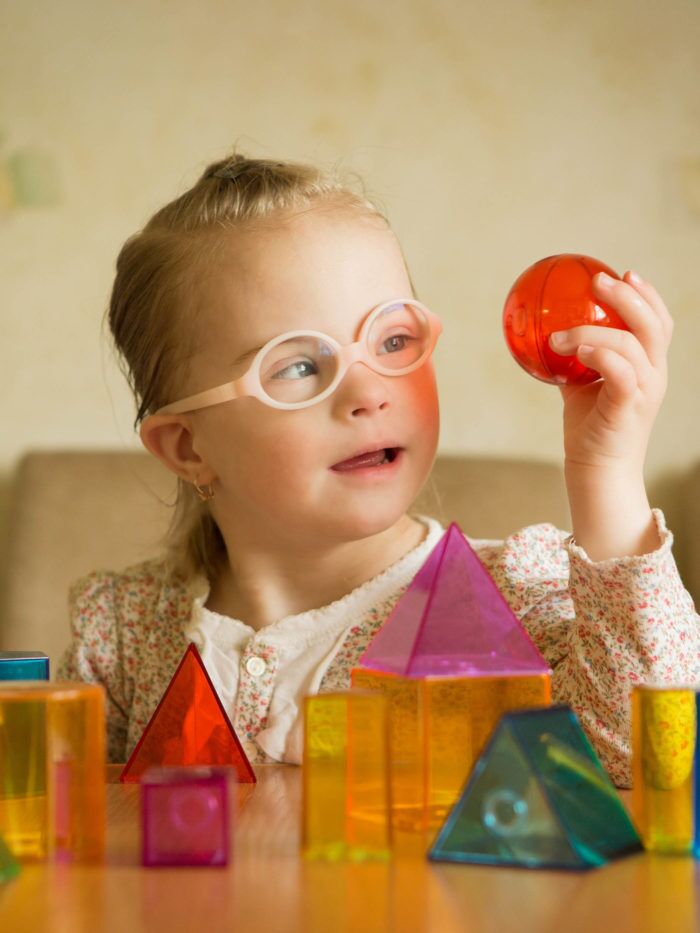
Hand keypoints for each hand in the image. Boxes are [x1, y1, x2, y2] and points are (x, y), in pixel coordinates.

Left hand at [549, 270, 672, 475]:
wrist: (597, 469)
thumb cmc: (589, 427)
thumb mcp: (581, 385)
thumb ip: (574, 359)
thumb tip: (546, 333)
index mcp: (647, 367)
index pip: (658, 323)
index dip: (647, 295)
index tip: (625, 273)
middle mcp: (653, 375)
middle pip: (653, 325)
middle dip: (628, 297)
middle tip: (598, 282)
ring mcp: (645, 391)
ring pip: (632, 344)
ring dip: (593, 330)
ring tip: (560, 335)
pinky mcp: (630, 407)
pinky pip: (620, 371)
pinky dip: (599, 354)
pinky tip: (575, 349)